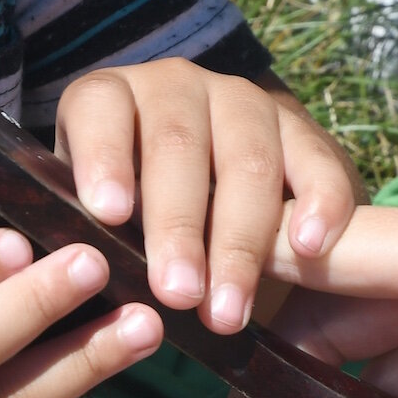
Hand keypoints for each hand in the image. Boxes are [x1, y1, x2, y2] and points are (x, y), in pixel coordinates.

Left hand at [54, 60, 361, 332]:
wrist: (207, 192)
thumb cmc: (126, 220)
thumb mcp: (92, 222)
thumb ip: (85, 246)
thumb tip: (78, 297)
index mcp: (110, 100)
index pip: (100, 109)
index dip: (103, 155)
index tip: (107, 213)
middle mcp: (175, 87)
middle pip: (177, 144)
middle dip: (177, 226)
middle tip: (176, 294)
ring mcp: (242, 101)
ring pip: (246, 158)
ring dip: (240, 240)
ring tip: (228, 310)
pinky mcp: (300, 128)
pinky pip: (316, 158)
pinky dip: (319, 201)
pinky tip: (310, 246)